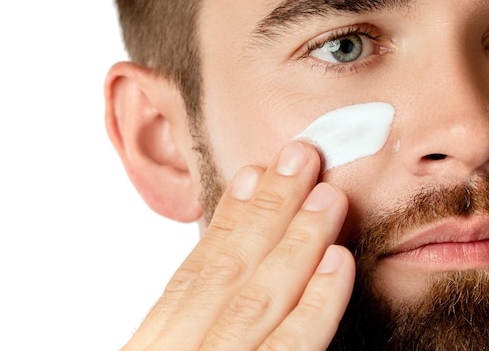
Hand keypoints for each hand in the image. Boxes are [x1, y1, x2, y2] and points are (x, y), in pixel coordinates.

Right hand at [121, 141, 355, 350]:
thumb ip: (190, 330)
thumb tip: (223, 278)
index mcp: (151, 348)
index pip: (190, 275)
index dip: (227, 220)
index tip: (253, 174)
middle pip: (225, 272)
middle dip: (269, 209)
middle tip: (301, 157)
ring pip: (255, 299)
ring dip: (297, 239)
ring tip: (328, 194)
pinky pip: (287, 350)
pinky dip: (314, 304)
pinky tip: (337, 262)